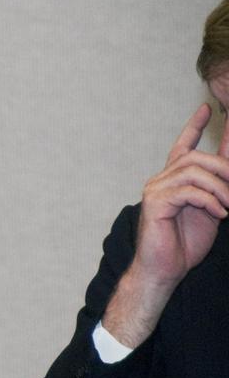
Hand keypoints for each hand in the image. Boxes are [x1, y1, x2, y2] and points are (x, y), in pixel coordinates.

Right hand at [103, 104, 228, 347]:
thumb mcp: (212, 208)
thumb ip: (220, 186)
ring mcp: (156, 189)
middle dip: (225, 169)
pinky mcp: (156, 202)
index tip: (207, 107)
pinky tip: (219, 215)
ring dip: (221, 188)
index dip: (194, 125)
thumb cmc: (186, 242)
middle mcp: (161, 180)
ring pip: (195, 172)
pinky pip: (190, 191)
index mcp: (173, 180)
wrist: (166, 269)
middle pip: (197, 158)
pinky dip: (211, 202)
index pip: (184, 146)